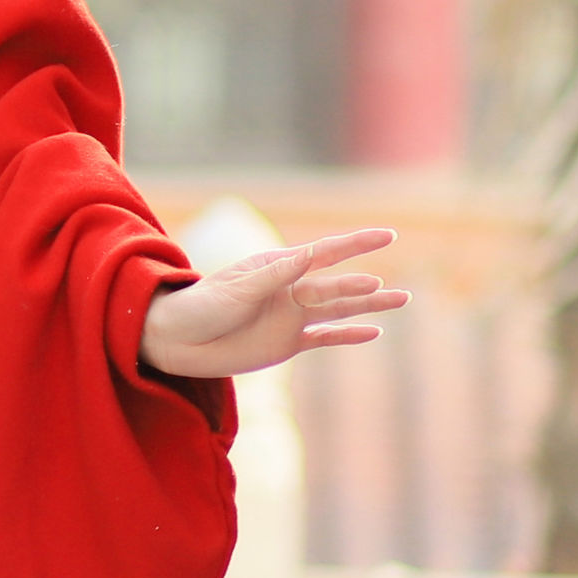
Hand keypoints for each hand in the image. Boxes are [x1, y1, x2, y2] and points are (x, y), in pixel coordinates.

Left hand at [142, 227, 404, 378]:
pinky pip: (325, 338)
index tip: (386, 234)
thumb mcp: (237, 289)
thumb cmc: (201, 306)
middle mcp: (290, 289)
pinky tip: (374, 332)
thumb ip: (274, 276)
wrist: (177, 340)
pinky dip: (348, 336)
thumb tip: (309, 255)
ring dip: (368, 306)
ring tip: (401, 300)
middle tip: (391, 289)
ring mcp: (290, 316)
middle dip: (363, 285)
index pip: (324, 253)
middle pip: (336, 284)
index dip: (356, 244)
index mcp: (278, 267)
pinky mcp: (287, 343)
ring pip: (339, 309)